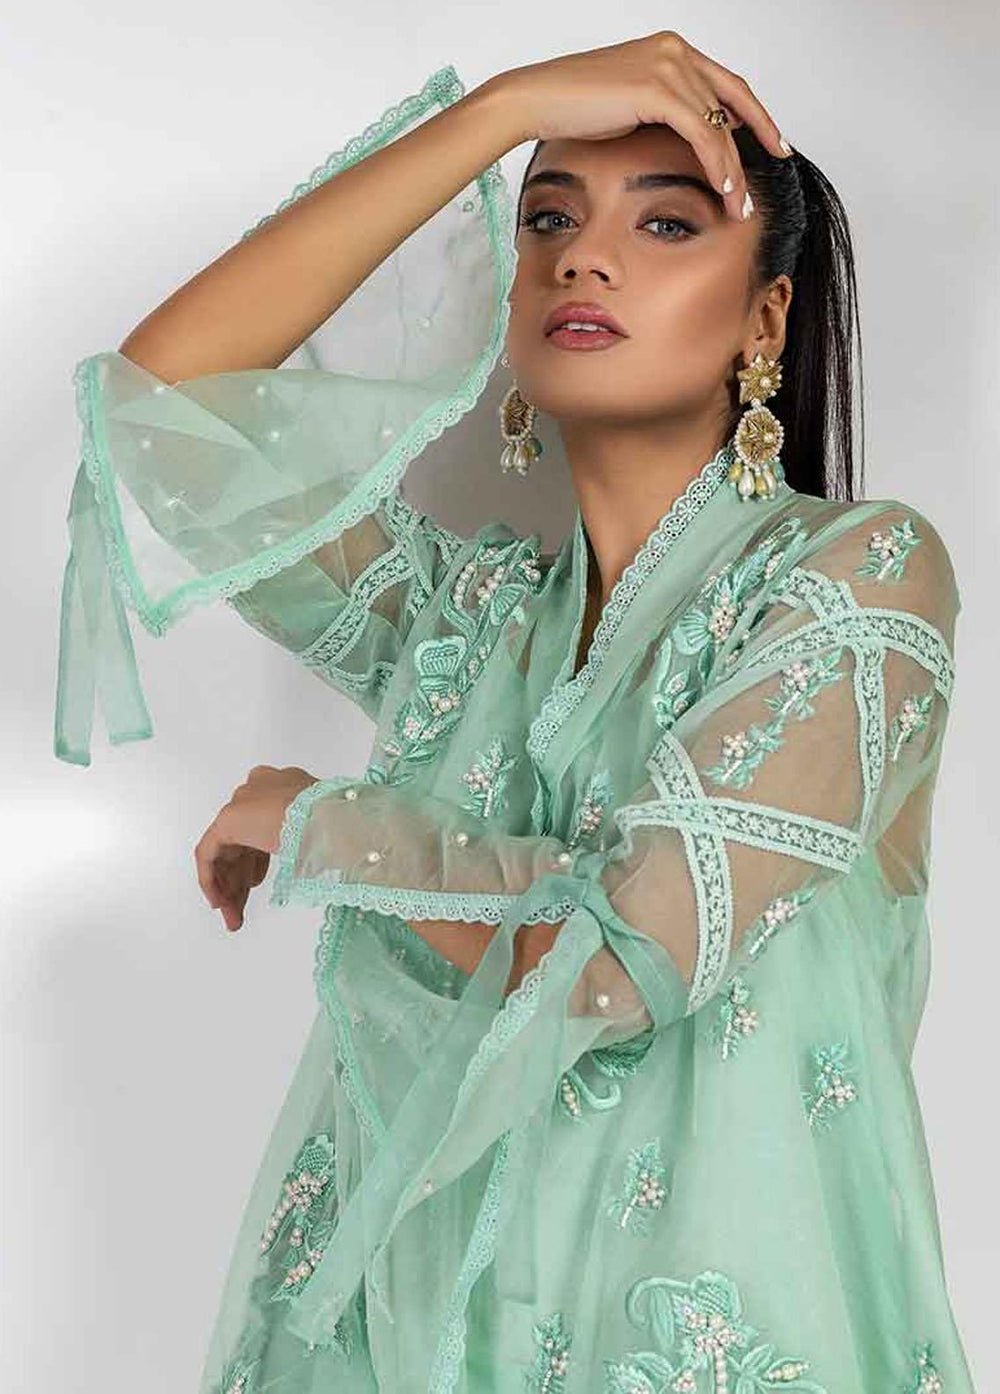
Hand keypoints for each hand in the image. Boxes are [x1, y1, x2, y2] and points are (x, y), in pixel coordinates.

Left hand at [194, 764, 318, 931]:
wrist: (330, 817)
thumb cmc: (339, 825)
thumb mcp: (322, 834)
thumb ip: (306, 842)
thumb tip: (312, 860)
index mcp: (282, 787)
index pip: (261, 828)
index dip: (257, 862)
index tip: (257, 884)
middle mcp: (257, 791)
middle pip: (242, 844)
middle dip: (242, 881)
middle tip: (241, 912)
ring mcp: (241, 803)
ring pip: (227, 853)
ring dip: (230, 888)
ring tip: (235, 919)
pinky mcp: (227, 819)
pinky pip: (209, 853)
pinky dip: (211, 880)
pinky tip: (220, 903)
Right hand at [496, 31, 790, 219]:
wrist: (535, 99)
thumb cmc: (571, 108)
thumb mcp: (631, 108)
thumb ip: (665, 113)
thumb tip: (693, 136)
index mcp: (671, 50)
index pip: (727, 83)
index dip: (754, 114)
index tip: (771, 142)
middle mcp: (676, 50)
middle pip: (734, 99)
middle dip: (758, 139)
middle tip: (772, 171)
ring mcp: (668, 65)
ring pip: (718, 123)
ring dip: (733, 168)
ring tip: (739, 203)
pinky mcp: (657, 88)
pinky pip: (701, 132)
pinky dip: (715, 163)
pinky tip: (723, 188)